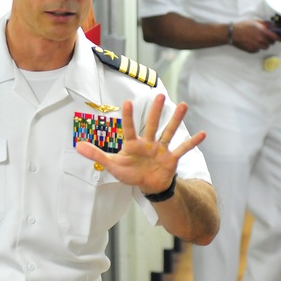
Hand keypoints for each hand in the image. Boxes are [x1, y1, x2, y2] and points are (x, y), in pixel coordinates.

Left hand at [73, 94, 205, 195]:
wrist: (148, 185)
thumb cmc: (129, 173)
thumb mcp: (111, 165)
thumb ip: (96, 154)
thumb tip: (77, 145)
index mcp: (133, 144)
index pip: (130, 128)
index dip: (128, 117)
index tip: (127, 102)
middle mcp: (148, 143)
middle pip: (152, 125)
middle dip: (156, 111)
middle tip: (159, 95)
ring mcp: (161, 149)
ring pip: (169, 132)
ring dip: (176, 120)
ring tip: (183, 105)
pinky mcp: (171, 158)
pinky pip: (182, 149)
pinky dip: (192, 142)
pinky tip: (202, 133)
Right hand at [231, 19, 280, 52]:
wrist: (232, 33)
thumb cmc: (243, 26)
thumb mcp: (255, 21)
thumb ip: (266, 24)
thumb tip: (274, 26)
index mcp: (263, 32)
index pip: (277, 37)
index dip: (280, 38)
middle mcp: (261, 40)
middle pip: (271, 43)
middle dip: (270, 39)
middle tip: (264, 35)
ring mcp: (257, 47)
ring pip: (265, 47)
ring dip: (264, 43)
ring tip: (257, 39)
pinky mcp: (252, 51)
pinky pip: (258, 49)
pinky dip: (257, 46)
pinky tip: (251, 42)